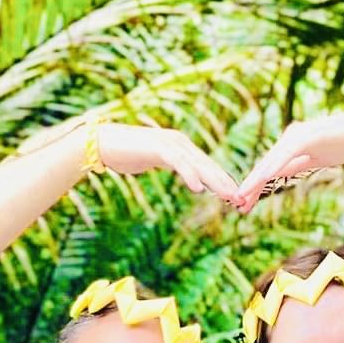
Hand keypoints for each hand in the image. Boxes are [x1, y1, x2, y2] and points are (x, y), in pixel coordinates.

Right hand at [95, 123, 239, 202]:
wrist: (102, 143)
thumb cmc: (127, 153)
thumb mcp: (154, 160)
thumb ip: (171, 164)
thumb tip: (186, 175)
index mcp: (180, 146)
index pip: (206, 165)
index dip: (222, 180)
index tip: (236, 196)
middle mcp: (179, 142)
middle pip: (208, 165)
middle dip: (225, 183)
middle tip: (241, 200)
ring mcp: (169, 143)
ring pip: (198, 164)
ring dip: (215, 181)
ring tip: (228, 196)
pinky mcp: (158, 147)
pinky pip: (178, 162)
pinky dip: (189, 175)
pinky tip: (198, 188)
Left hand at [234, 109, 343, 207]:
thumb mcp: (317, 158)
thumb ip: (298, 164)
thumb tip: (281, 174)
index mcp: (291, 144)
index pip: (270, 169)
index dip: (256, 186)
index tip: (246, 202)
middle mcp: (290, 138)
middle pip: (266, 166)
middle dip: (251, 186)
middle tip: (237, 206)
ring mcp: (297, 136)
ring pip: (271, 162)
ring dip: (256, 179)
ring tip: (242, 195)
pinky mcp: (306, 136)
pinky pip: (286, 155)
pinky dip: (273, 167)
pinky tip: (263, 178)